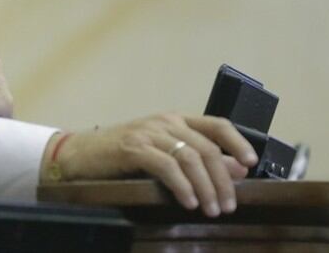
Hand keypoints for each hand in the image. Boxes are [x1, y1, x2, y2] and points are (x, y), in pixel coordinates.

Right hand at [41, 114, 256, 216]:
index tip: (251, 163)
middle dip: (223, 179)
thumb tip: (235, 169)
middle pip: (207, 147)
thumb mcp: (160, 154)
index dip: (237, 142)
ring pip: (190, 157)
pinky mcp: (132, 148)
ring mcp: (148, 133)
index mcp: (175, 120)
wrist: (77, 155)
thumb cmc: (119, 157)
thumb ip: (195, 159)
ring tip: (211, 209)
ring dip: (206, 187)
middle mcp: (165, 122)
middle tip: (228, 205)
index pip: (217, 124)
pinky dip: (182, 186)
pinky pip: (166, 166)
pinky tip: (187, 202)